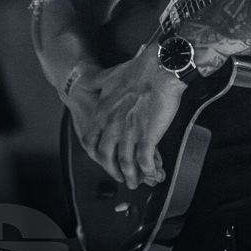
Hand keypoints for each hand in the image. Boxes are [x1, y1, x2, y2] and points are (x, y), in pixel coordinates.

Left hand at [65, 42, 185, 189]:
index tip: (103, 158)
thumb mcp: (111, 75)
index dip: (97, 153)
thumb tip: (90, 83)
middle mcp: (112, 126)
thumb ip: (100, 85)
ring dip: (131, 176)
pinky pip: (145, 161)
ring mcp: (129, 133)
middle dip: (113, 170)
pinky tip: (153, 174)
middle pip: (106, 157)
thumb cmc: (140, 69)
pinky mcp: (147, 136)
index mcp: (102, 112)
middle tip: (119, 176)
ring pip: (125, 163)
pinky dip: (148, 170)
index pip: (91, 141)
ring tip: (136, 182)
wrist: (160, 68)